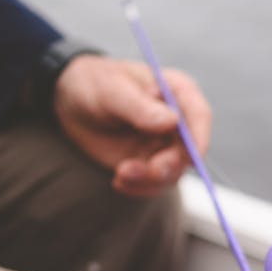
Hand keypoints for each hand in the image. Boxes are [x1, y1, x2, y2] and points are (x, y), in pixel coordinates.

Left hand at [53, 56, 211, 196]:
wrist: (71, 102)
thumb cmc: (95, 83)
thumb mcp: (112, 90)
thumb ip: (140, 107)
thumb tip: (171, 122)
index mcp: (177, 92)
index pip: (199, 115)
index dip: (200, 138)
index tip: (189, 159)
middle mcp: (178, 122)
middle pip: (188, 152)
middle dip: (165, 167)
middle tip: (133, 170)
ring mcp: (165, 146)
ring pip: (172, 173)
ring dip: (148, 181)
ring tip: (120, 175)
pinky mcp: (149, 164)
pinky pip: (154, 184)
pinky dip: (138, 188)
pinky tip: (118, 181)